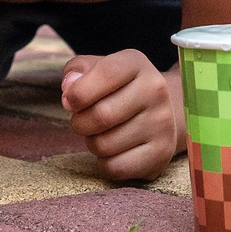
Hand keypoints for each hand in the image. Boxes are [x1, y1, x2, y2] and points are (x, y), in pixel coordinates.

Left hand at [62, 49, 181, 177]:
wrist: (158, 112)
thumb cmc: (117, 89)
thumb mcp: (97, 69)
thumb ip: (77, 71)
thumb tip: (69, 89)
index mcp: (137, 64)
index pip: (107, 73)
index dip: (79, 92)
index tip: (69, 102)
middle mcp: (155, 90)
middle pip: (101, 115)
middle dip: (80, 122)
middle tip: (83, 121)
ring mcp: (162, 123)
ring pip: (105, 145)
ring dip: (93, 143)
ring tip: (102, 133)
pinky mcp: (161, 153)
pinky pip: (116, 167)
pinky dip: (106, 162)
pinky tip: (115, 150)